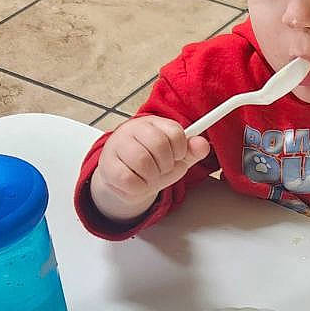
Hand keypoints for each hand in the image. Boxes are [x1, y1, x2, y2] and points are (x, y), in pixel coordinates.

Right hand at [90, 116, 210, 221]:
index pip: (175, 132)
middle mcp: (132, 129)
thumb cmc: (152, 164)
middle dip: (166, 164)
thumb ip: (191, 151)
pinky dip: (139, 187)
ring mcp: (117, 145)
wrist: (124, 178)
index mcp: (153, 123)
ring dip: (152, 176)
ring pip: (143, 161)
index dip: (181, 149)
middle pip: (159, 144)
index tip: (177, 156)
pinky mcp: (107, 165)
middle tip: (162, 169)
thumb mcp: (176, 157)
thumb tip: (202, 144)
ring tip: (150, 177)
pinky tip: (138, 183)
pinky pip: (128, 179)